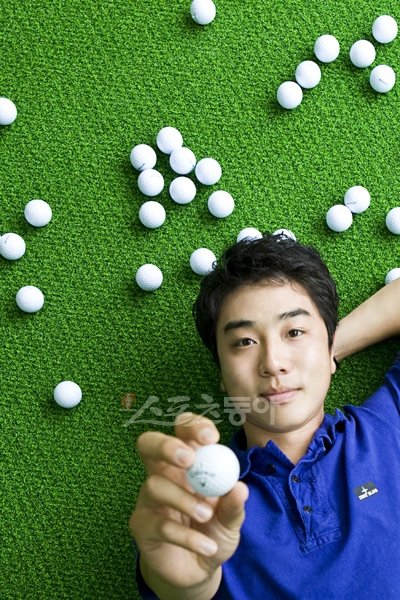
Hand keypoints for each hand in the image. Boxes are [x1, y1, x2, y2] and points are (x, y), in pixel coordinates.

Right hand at [129, 413, 248, 594]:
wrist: (198, 570)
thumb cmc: (213, 532)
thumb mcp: (231, 519)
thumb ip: (234, 504)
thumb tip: (240, 488)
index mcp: (186, 462)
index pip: (182, 431)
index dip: (192, 426)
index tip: (210, 438)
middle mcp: (163, 474)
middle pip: (149, 444)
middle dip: (166, 446)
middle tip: (188, 460)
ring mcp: (149, 499)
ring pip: (154, 485)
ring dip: (184, 500)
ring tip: (207, 516)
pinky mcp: (142, 526)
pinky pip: (158, 524)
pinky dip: (186, 536)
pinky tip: (206, 546)